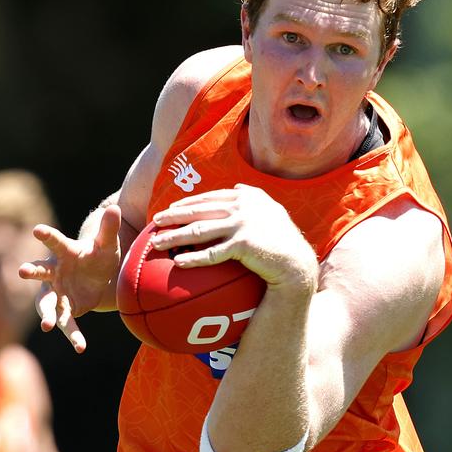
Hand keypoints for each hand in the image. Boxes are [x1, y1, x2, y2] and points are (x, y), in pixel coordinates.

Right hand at [19, 205, 121, 351]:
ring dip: (46, 313)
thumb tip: (113, 208)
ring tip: (47, 324)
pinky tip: (80, 347)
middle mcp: (55, 272)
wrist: (97, 278)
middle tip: (23, 271)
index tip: (37, 230)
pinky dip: (72, 335)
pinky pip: (65, 323)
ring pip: (47, 303)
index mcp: (65, 252)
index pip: (55, 241)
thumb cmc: (99, 256)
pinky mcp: (64, 309)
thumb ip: (108, 229)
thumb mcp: (107, 244)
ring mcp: (56, 292)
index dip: (47, 235)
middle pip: (41, 271)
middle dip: (32, 271)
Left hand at [151, 184, 316, 290]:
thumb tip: (237, 188)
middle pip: (199, 210)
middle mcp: (242, 207)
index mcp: (247, 196)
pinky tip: (178, 263)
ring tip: (157, 243)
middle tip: (155, 222)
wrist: (296, 261)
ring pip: (199, 231)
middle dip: (173, 216)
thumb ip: (252, 199)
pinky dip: (193, 258)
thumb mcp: (269, 211)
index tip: (171, 208)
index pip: (210, 197)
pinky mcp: (242, 244)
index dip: (188, 202)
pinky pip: (211, 254)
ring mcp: (242, 224)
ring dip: (175, 237)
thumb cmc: (282, 239)